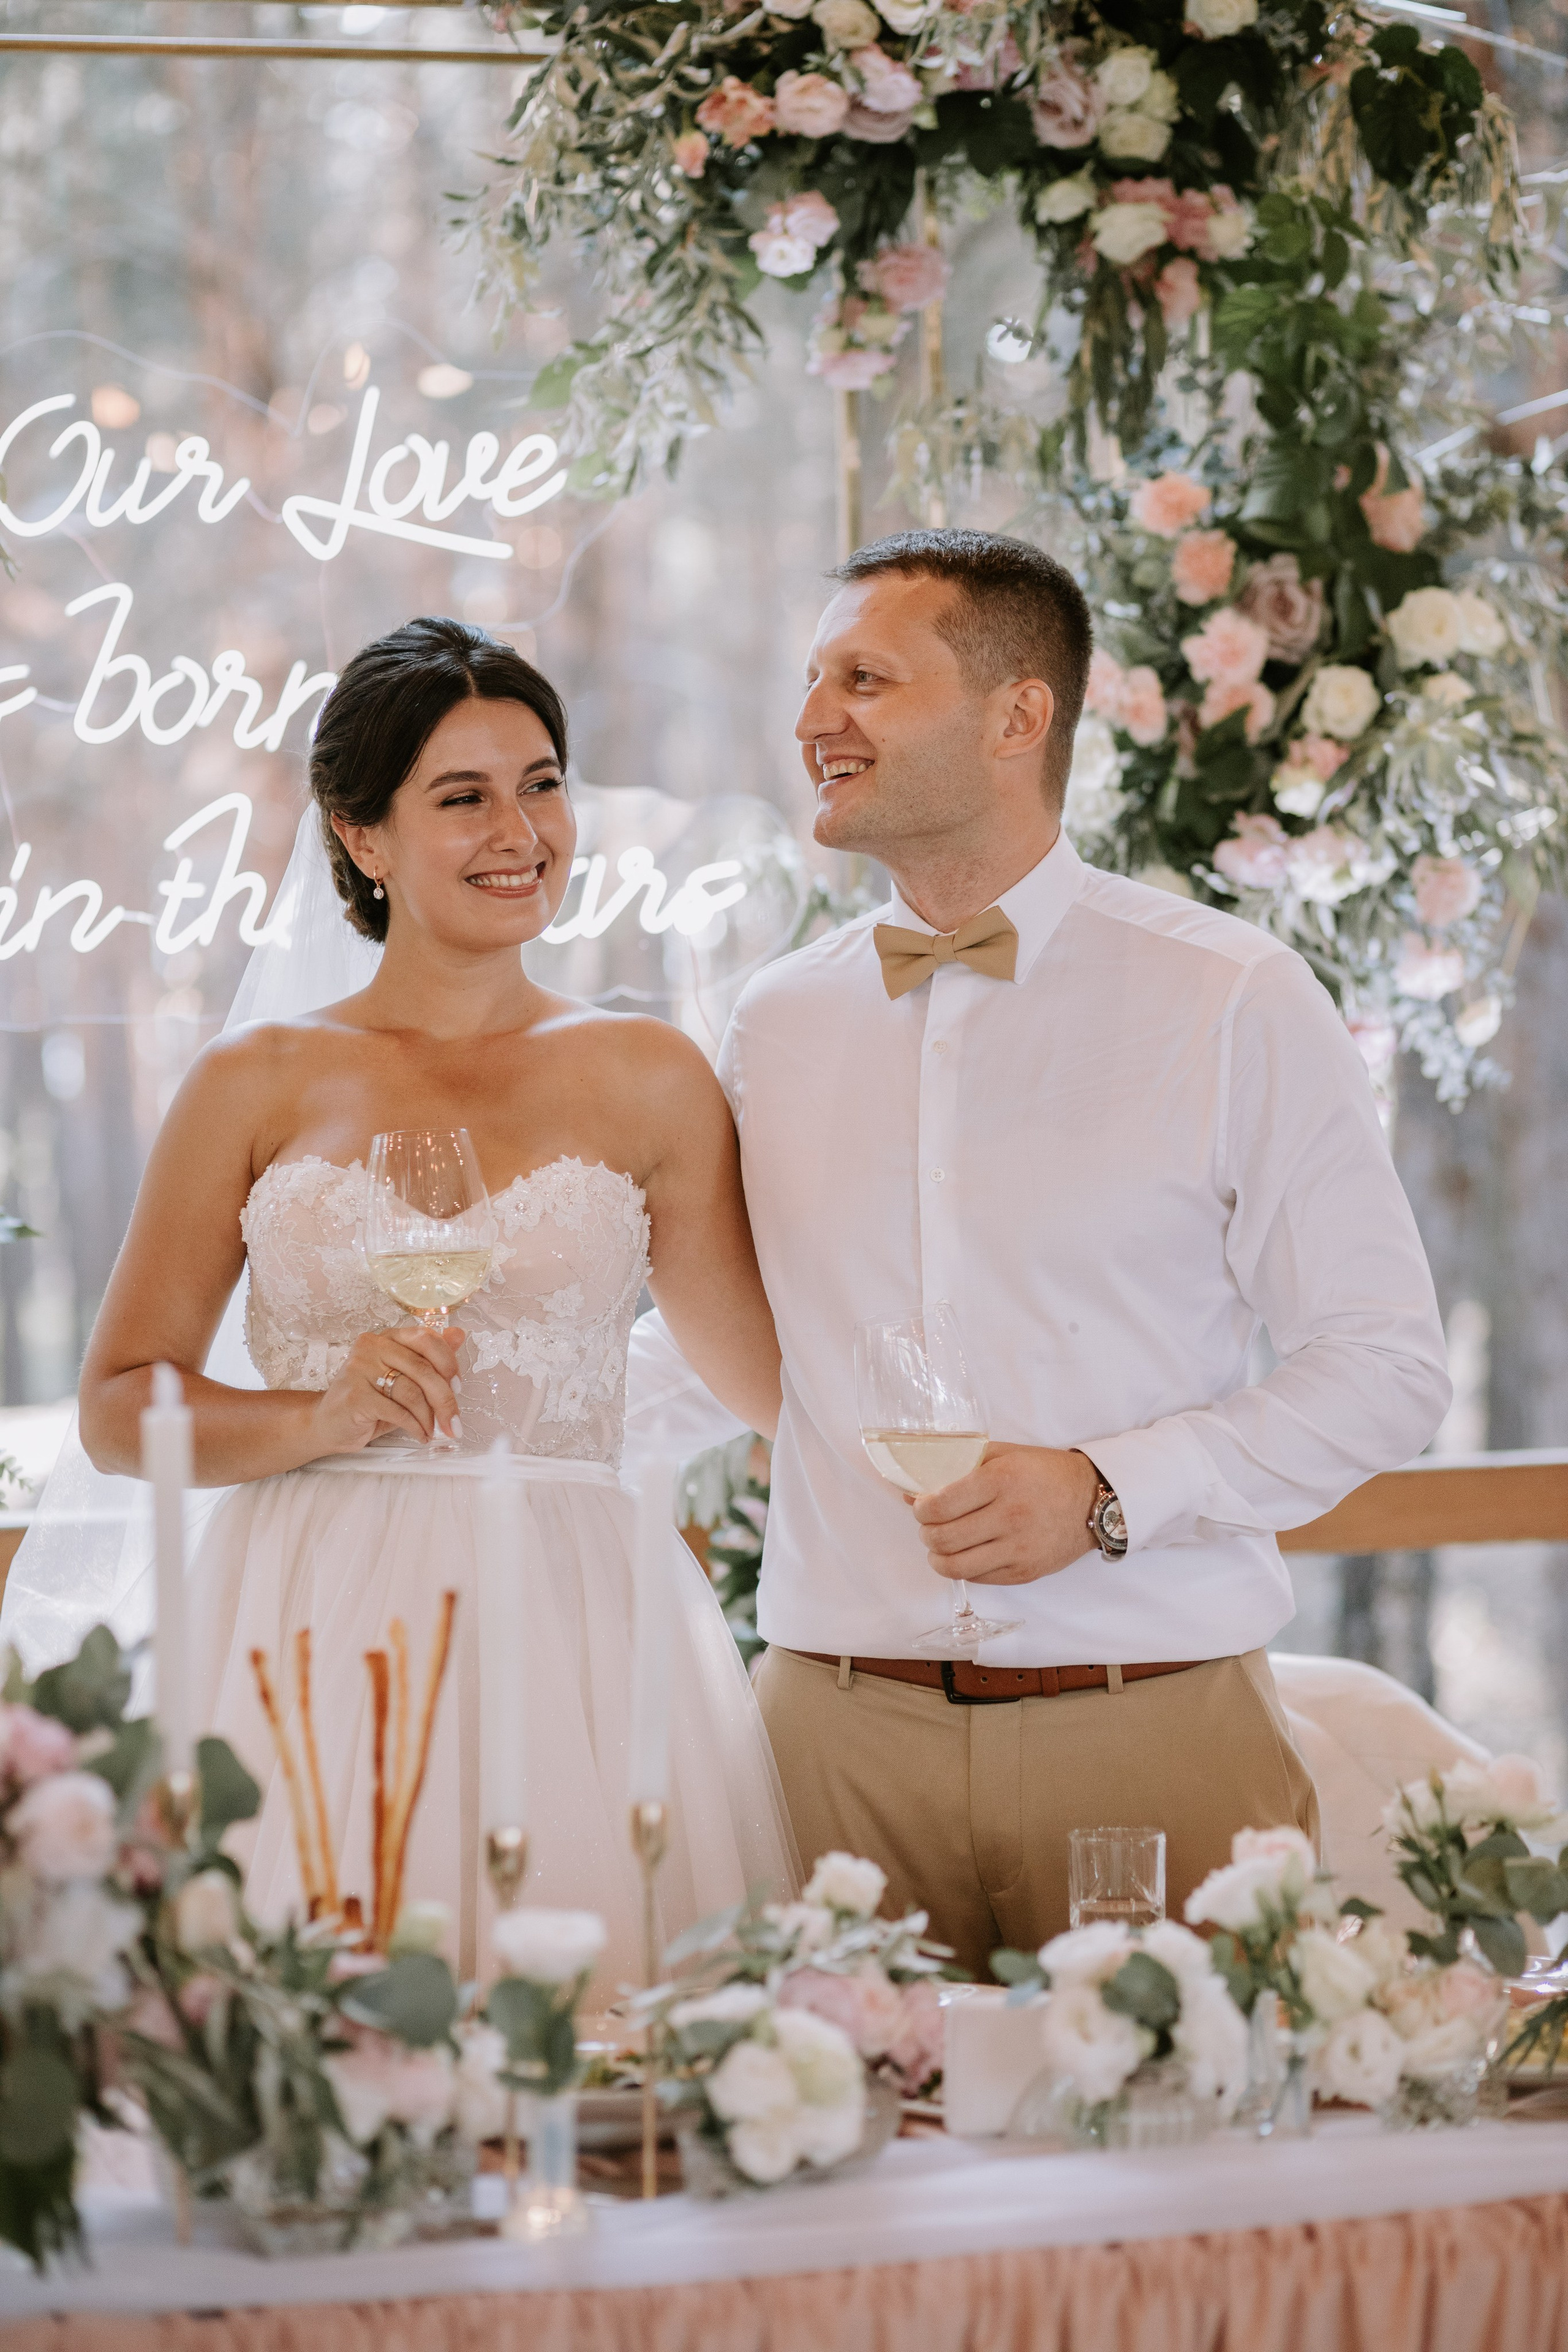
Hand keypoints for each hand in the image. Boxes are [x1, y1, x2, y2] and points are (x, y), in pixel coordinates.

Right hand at [307, 1325, 466, 1455]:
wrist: (328, 1424)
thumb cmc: (371, 1400)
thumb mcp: (404, 1377)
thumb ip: (430, 1356)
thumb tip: (459, 1334)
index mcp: (388, 1337)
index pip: (426, 1338)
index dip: (449, 1363)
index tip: (459, 1387)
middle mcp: (372, 1346)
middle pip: (422, 1368)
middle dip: (445, 1399)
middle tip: (455, 1422)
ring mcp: (360, 1369)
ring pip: (412, 1392)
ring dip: (429, 1417)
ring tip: (433, 1430)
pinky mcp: (355, 1396)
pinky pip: (398, 1411)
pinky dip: (415, 1426)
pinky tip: (421, 1435)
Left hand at [910, 1444, 1103, 1585]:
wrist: (1092, 1500)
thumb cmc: (1045, 1473)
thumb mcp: (1004, 1454)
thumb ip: (959, 1465)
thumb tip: (911, 1489)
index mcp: (1001, 1481)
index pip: (940, 1505)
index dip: (919, 1509)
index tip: (921, 1505)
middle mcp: (1009, 1516)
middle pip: (942, 1539)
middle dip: (925, 1534)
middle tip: (929, 1526)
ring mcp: (1018, 1548)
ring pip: (955, 1567)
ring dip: (937, 1558)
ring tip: (940, 1547)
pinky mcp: (1025, 1572)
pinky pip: (979, 1578)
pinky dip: (963, 1568)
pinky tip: (967, 1554)